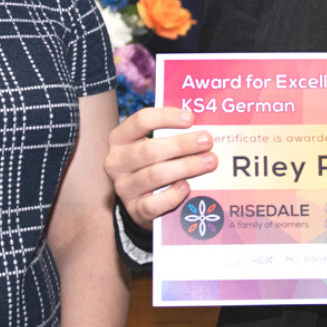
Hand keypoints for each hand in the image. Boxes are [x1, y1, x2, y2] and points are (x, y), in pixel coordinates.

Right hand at [105, 107, 217, 229]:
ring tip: (209, 162)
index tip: (191, 118)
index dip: (166, 117)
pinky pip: (154, 204)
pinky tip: (187, 187)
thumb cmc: (152, 165)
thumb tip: (203, 130)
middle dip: (182, 145)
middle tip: (207, 141)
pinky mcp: (134, 210)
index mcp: (120, 139)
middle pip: (149, 150)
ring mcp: (124, 188)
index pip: (140, 121)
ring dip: (185, 167)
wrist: (139, 201)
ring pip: (154, 175)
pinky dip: (172, 195)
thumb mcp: (154, 146)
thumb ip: (171, 137)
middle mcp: (117, 162)